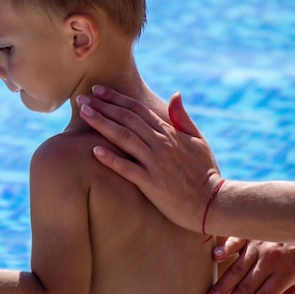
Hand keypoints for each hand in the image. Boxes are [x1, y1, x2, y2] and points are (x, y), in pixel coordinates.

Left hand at [77, 86, 220, 231]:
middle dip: (102, 107)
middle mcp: (160, 144)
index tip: (97, 90)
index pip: (137, 109)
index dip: (115, 98)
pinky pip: (127, 169)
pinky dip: (111, 159)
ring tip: (83, 114)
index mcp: (169, 132)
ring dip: (101, 124)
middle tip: (80, 99)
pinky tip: (94, 151)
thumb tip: (175, 94)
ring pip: (124, 138)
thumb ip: (183, 117)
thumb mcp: (198, 140)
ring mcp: (155, 163)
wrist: (214, 202)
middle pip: (126, 119)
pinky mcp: (151, 184)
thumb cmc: (206, 172)